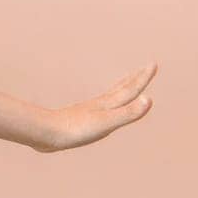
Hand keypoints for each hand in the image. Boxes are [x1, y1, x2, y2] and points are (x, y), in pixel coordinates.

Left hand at [32, 63, 156, 152]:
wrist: (45, 133)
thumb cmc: (76, 129)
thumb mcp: (106, 123)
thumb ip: (128, 112)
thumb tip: (149, 98)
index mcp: (107, 104)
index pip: (130, 89)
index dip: (143, 78)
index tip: (153, 64)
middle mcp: (99, 104)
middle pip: (121, 88)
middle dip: (135, 79)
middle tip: (145, 67)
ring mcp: (88, 111)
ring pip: (109, 96)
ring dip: (121, 88)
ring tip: (125, 84)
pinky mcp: (79, 119)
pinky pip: (98, 108)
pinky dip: (105, 103)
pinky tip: (100, 108)